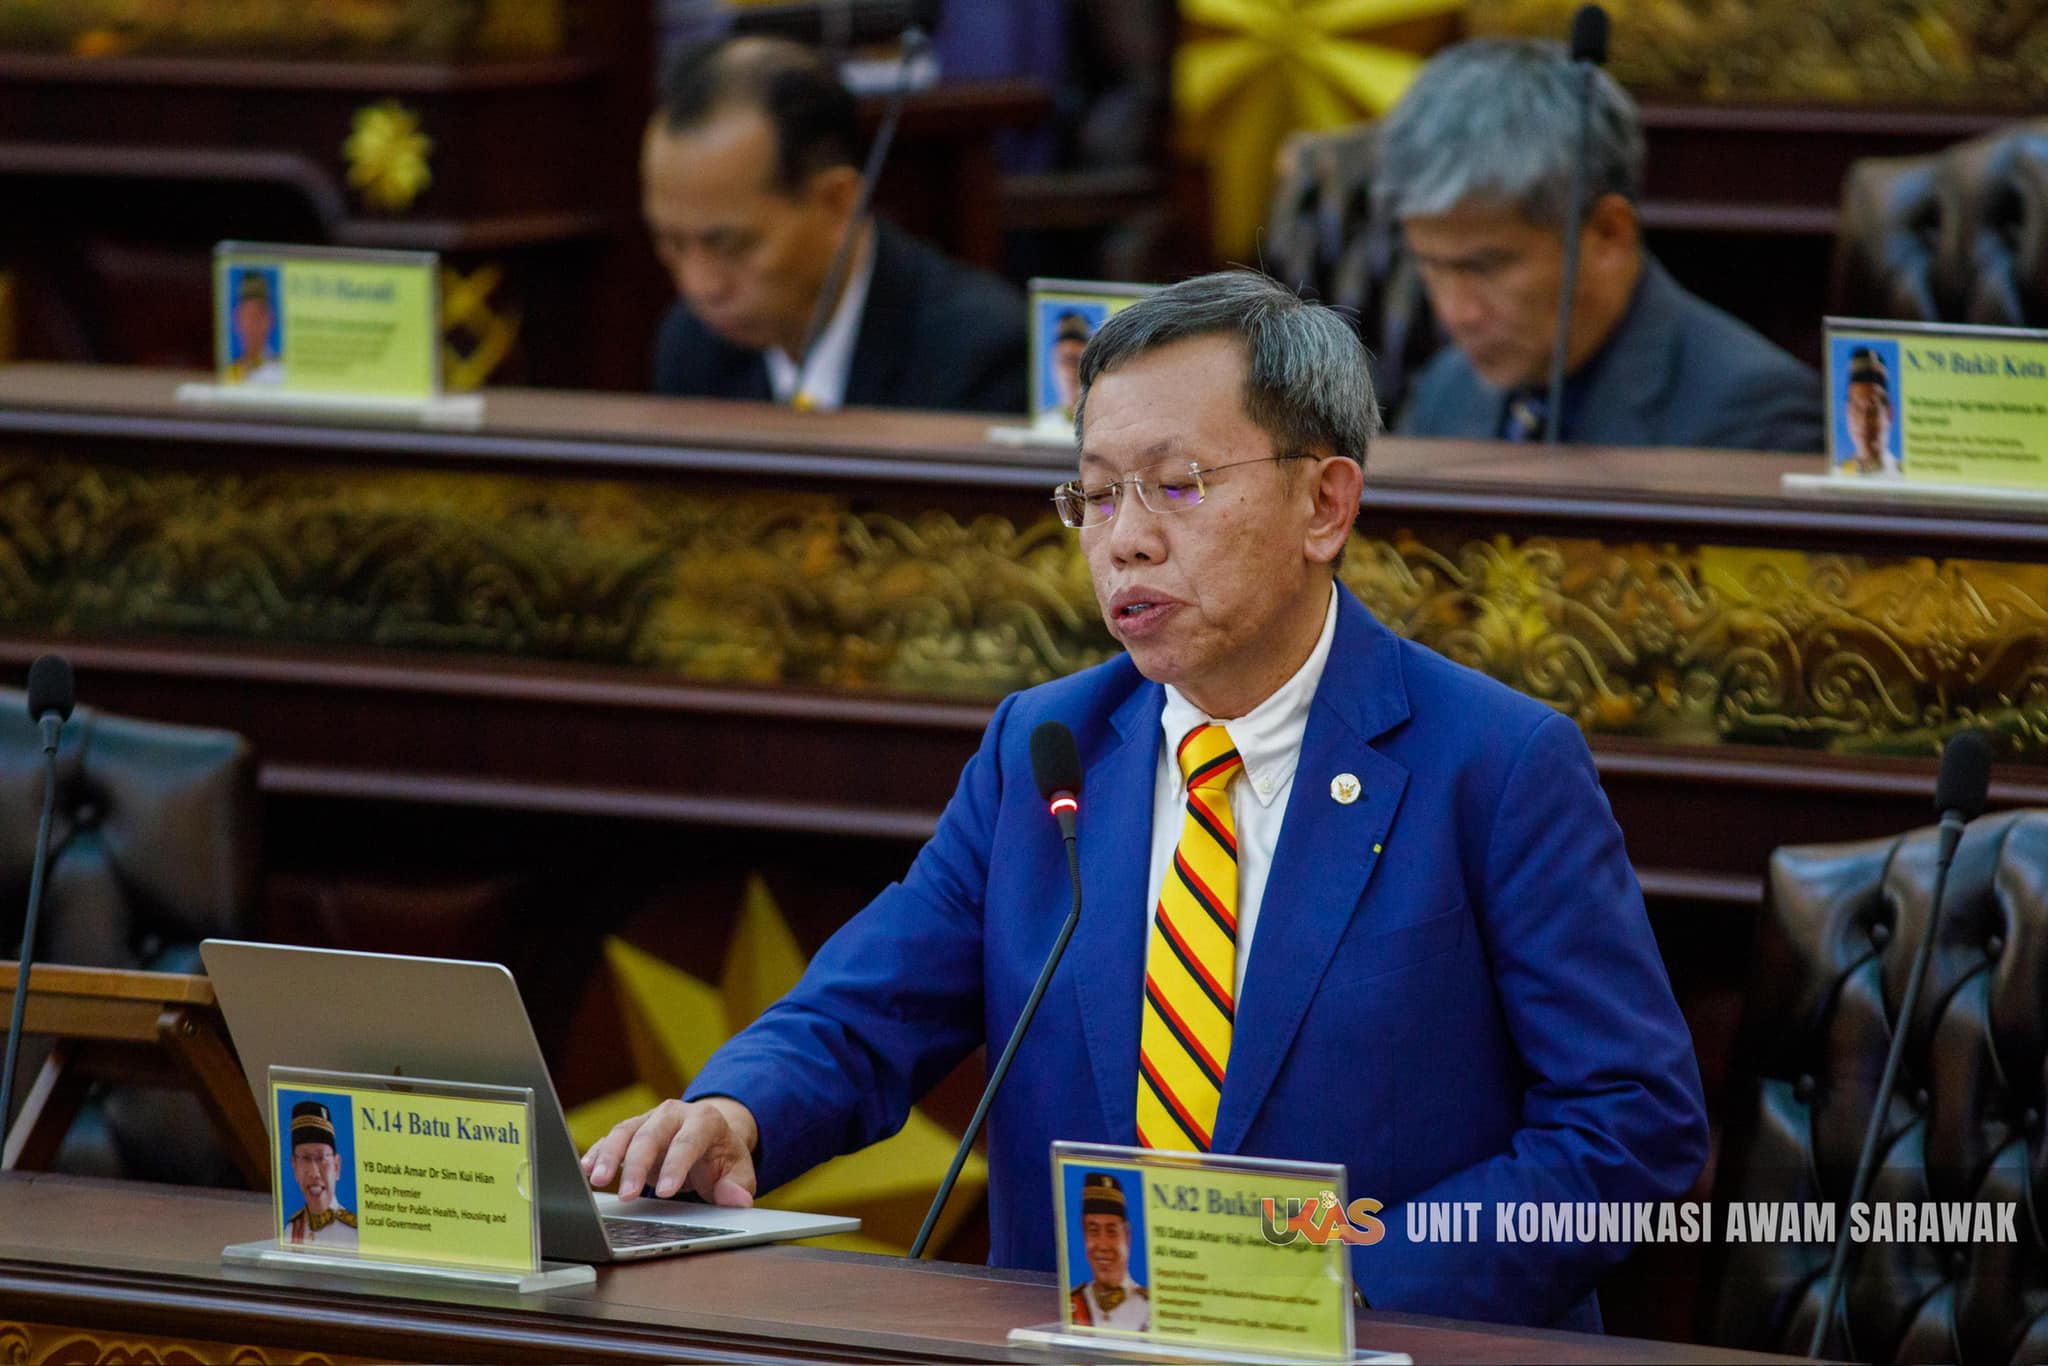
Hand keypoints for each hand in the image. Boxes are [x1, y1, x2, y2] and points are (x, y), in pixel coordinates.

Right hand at [580, 1096, 758, 1205]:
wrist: (709, 1138)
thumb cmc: (721, 1159)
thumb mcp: (738, 1171)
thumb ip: (737, 1186)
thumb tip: (738, 1200)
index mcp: (704, 1121)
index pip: (688, 1142)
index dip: (676, 1166)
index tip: (666, 1192)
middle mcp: (674, 1114)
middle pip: (651, 1135)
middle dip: (636, 1165)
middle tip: (626, 1195)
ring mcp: (648, 1120)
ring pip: (625, 1132)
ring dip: (609, 1156)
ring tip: (596, 1181)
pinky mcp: (630, 1131)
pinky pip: (609, 1139)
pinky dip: (597, 1153)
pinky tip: (585, 1169)